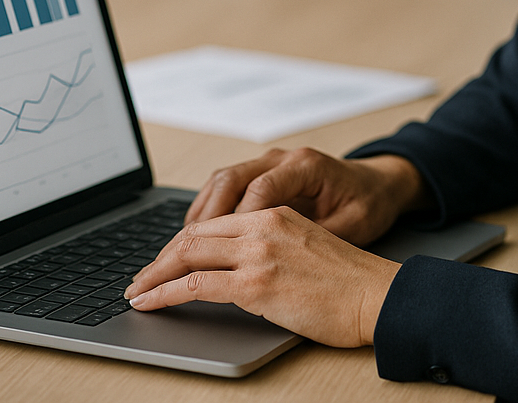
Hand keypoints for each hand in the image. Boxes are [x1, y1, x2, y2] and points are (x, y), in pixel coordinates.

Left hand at [125, 206, 399, 347]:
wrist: (380, 296)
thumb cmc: (351, 282)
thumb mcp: (305, 248)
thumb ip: (270, 249)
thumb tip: (237, 271)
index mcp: (275, 213)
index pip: (212, 222)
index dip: (179, 244)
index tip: (163, 262)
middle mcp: (263, 225)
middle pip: (193, 235)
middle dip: (159, 259)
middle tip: (139, 279)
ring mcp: (259, 253)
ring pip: (188, 255)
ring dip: (154, 275)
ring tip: (137, 293)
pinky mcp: (257, 284)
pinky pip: (196, 284)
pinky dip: (165, 293)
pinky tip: (151, 302)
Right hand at [186, 148, 427, 245]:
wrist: (381, 184)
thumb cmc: (369, 205)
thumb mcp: (353, 225)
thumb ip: (315, 237)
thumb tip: (279, 265)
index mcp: (305, 166)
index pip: (259, 190)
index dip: (234, 223)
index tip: (217, 257)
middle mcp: (282, 159)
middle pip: (227, 183)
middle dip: (198, 225)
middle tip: (172, 262)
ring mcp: (270, 163)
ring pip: (219, 182)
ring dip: (197, 218)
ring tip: (174, 254)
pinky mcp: (263, 174)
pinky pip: (224, 187)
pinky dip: (207, 211)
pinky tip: (193, 238)